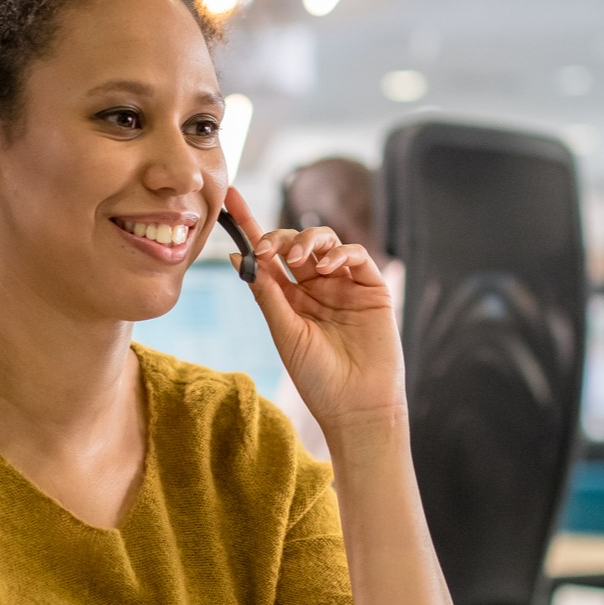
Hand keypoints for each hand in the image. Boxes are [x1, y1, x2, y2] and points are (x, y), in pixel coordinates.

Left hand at [224, 186, 404, 431]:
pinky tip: (327, 267)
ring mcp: (344, 286)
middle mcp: (316, 287)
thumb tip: (238, 256)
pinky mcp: (372, 288)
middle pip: (295, 244)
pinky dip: (340, 253)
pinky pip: (356, 256)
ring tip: (296, 260)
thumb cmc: (317, 377)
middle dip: (278, 237)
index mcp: (290, 298)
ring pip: (325, 242)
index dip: (250, 226)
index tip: (231, 199)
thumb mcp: (284, 332)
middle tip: (267, 249)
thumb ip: (267, 292)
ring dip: (308, 241)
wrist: (356, 405)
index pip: (268, 256)